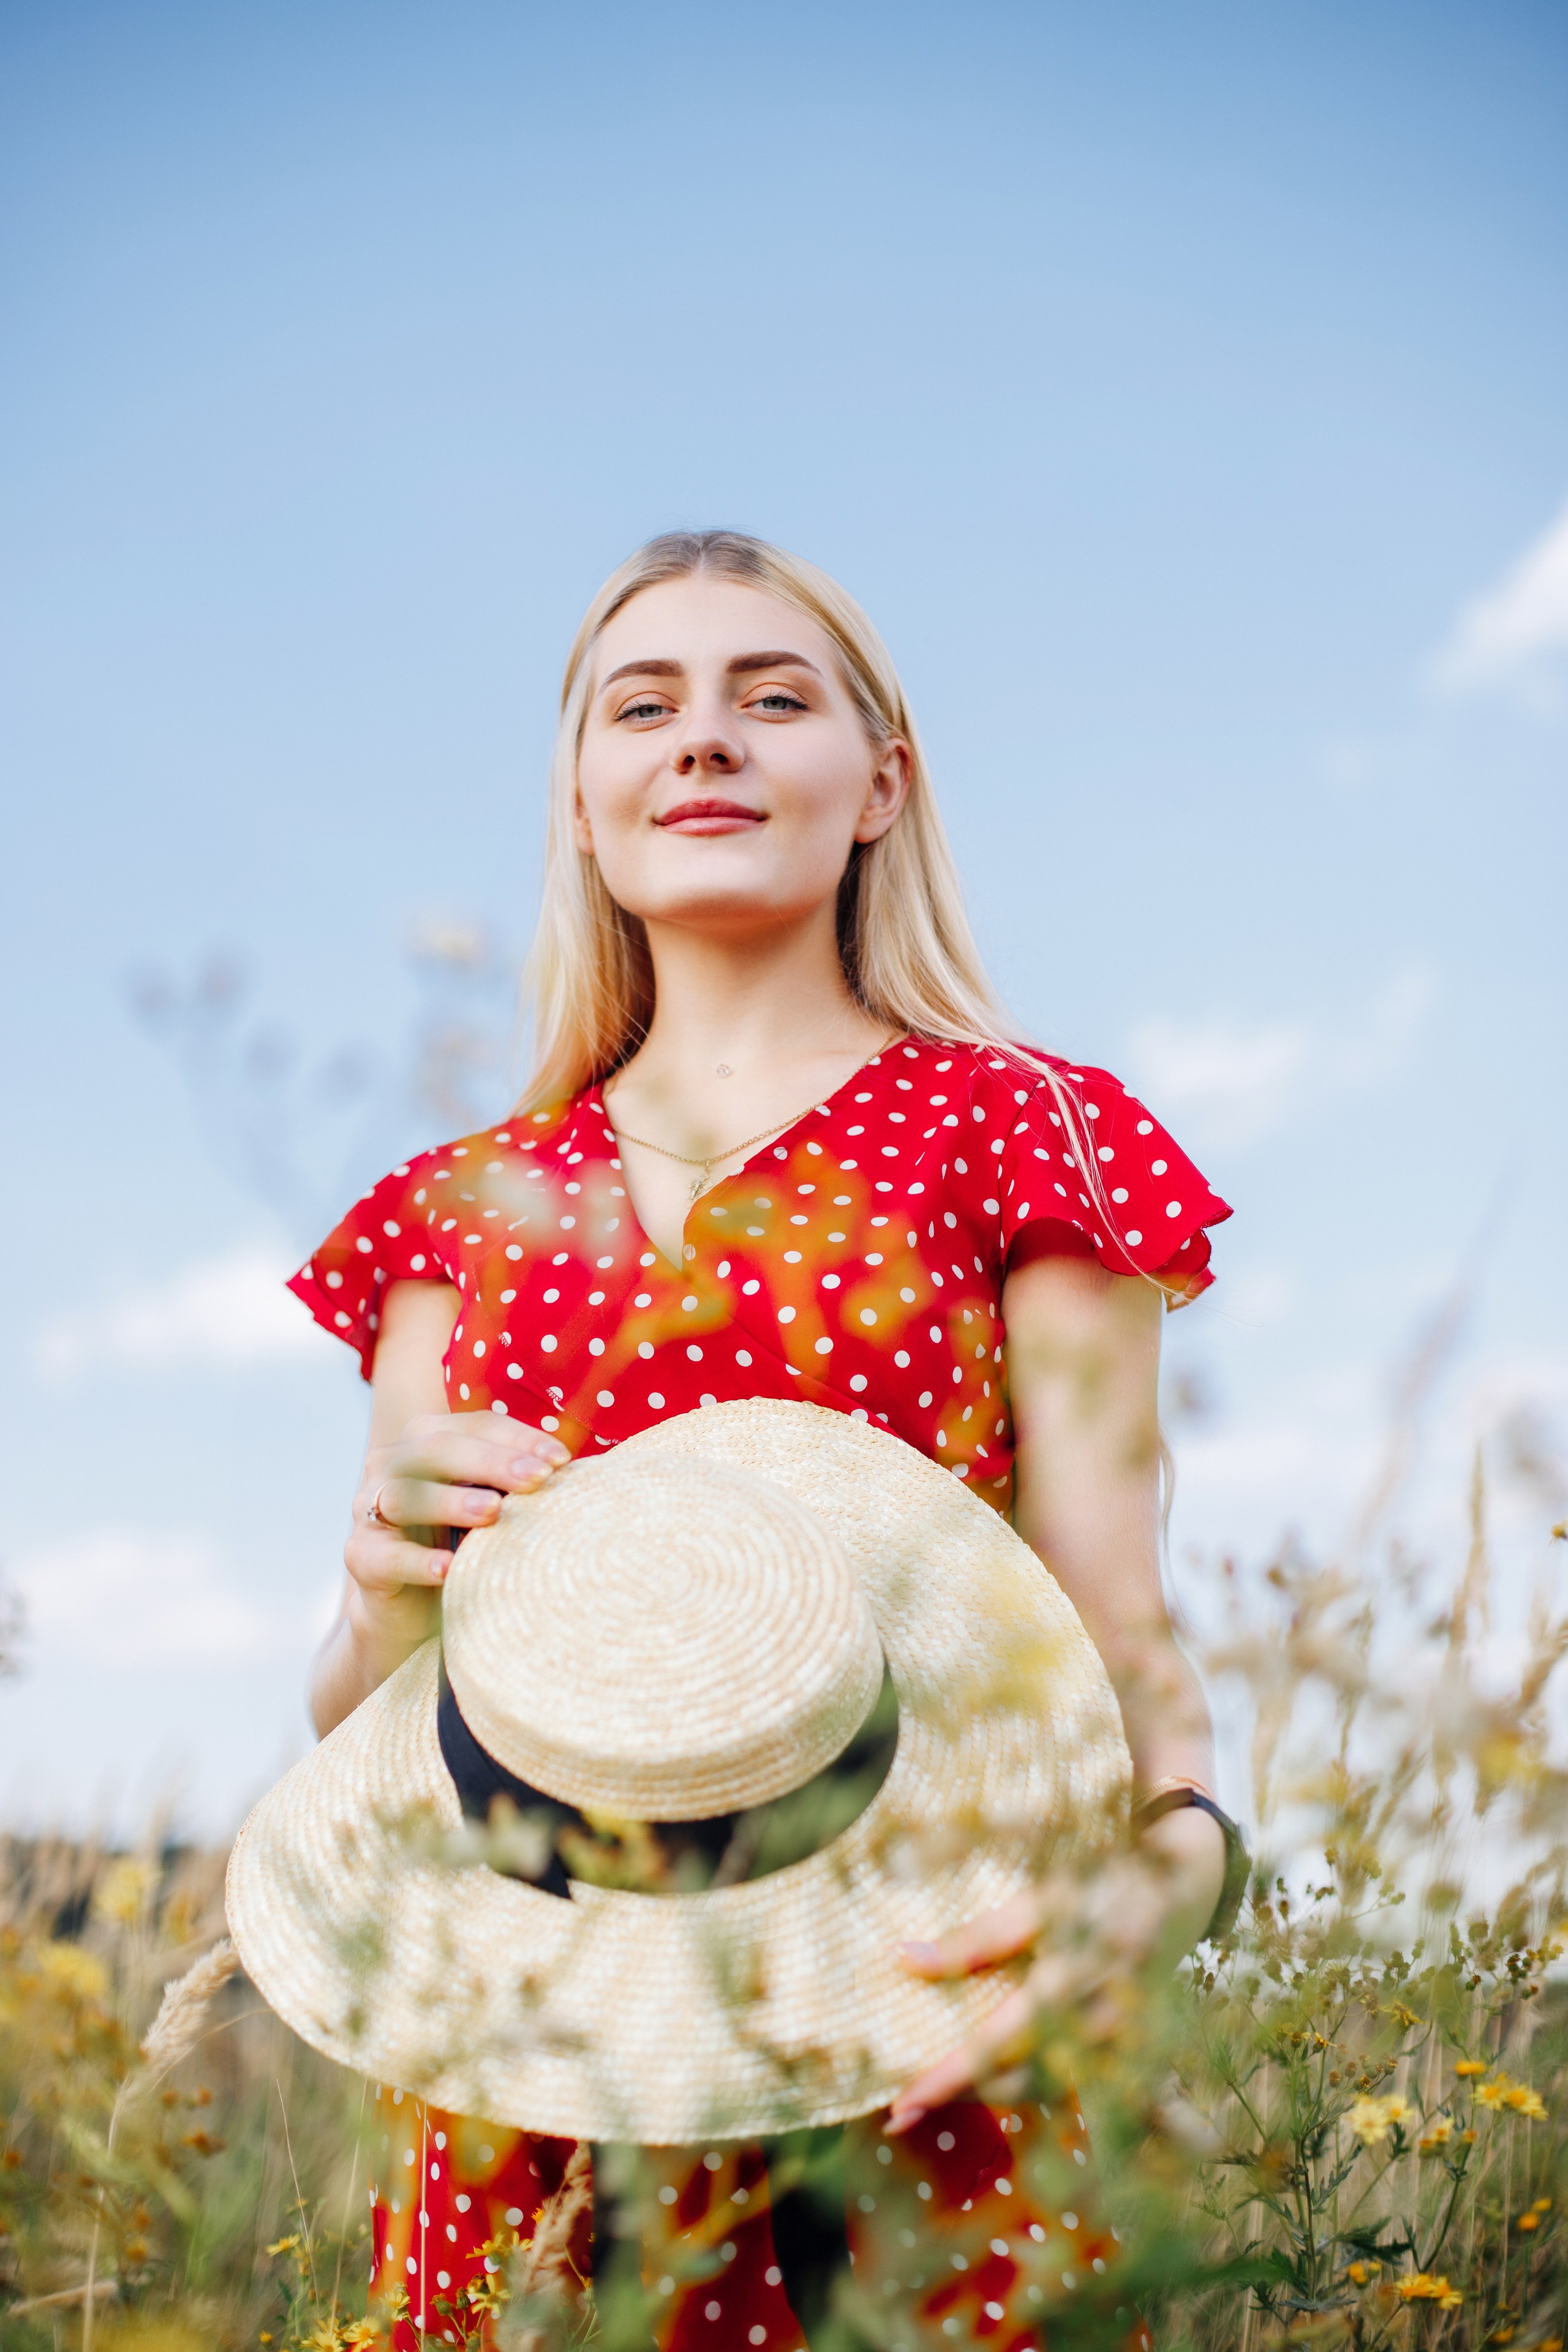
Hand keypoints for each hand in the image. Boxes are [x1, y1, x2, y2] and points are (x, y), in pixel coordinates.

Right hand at [343, 1410, 569, 1657]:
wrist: (412, 1611)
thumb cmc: (463, 1545)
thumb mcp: (490, 1507)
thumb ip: (515, 1481)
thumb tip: (567, 1465)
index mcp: (425, 1442)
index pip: (474, 1424)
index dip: (517, 1436)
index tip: (560, 1459)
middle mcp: (390, 1466)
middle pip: (437, 1449)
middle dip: (492, 1461)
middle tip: (536, 1478)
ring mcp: (369, 1511)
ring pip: (405, 1495)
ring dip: (451, 1502)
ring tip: (493, 1512)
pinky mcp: (361, 1557)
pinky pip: (388, 1556)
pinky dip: (419, 1561)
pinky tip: (449, 1568)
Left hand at [884, 1804, 1225, 2134]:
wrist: (1178, 1888)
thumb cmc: (1101, 1884)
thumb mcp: (1039, 1897)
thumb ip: (977, 1938)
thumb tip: (906, 1960)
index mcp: (1076, 1973)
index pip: (999, 2040)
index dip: (950, 2075)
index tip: (903, 2102)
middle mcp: (1099, 2019)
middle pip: (1018, 2079)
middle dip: (958, 2097)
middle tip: (903, 2107)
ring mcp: (1117, 2042)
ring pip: (1043, 2090)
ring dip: (987, 2096)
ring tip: (937, 2093)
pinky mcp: (1123, 2049)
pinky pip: (1069, 2084)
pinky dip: (1024, 2088)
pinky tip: (991, 2080)